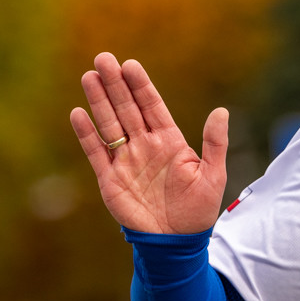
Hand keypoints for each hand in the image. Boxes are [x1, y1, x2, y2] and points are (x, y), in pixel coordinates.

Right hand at [69, 53, 228, 234]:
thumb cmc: (198, 210)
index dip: (141, 86)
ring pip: (110, 124)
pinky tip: (78, 113)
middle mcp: (145, 146)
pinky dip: (87, 134)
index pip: (152, 106)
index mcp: (170, 141)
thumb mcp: (213, 175)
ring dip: (99, 101)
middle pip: (127, 109)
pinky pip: (96, 152)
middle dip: (115, 84)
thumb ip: (214, 143)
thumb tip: (221, 110)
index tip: (130, 65)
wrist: (176, 242)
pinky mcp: (110, 179)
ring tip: (89, 76)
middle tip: (103, 58)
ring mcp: (126, 160)